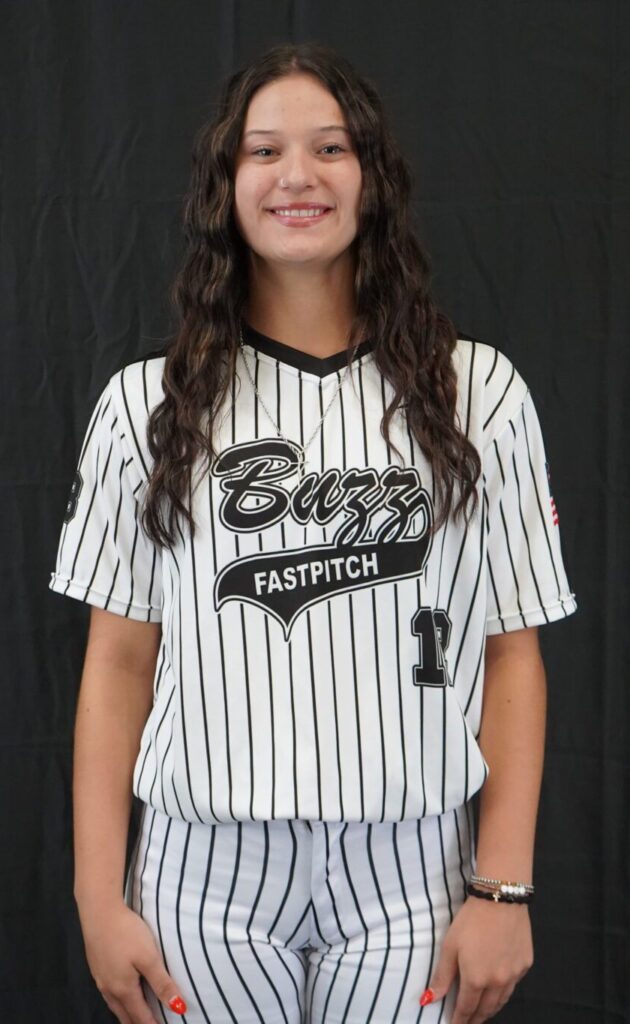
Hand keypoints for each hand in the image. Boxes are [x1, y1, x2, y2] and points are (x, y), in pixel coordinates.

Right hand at [76, 900, 187, 1022]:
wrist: (98, 912)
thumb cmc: (126, 933)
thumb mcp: (149, 957)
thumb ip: (162, 983)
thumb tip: (178, 1008)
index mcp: (124, 990)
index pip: (140, 1017)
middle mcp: (109, 989)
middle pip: (125, 1016)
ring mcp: (100, 979)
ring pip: (115, 1006)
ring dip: (128, 1014)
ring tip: (138, 1018)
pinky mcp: (96, 967)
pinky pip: (109, 994)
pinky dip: (119, 1001)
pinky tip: (123, 994)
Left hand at [422, 896, 533, 1022]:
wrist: (501, 898)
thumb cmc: (471, 920)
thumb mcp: (450, 945)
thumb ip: (442, 976)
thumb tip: (429, 1000)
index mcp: (476, 979)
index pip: (467, 1009)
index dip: (460, 1020)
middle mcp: (498, 982)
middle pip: (486, 1010)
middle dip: (476, 1019)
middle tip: (468, 1022)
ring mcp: (514, 974)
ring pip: (502, 1001)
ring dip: (491, 1009)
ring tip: (482, 1012)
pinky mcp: (525, 964)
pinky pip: (513, 985)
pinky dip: (504, 991)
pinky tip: (499, 988)